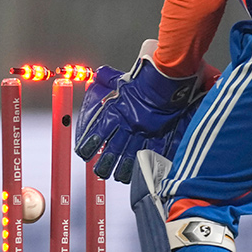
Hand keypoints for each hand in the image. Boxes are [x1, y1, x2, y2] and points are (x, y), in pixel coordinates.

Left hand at [74, 41, 213, 182]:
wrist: (167, 80)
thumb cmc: (145, 79)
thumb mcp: (122, 79)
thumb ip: (109, 80)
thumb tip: (98, 75)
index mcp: (116, 112)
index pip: (97, 134)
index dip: (89, 146)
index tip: (84, 153)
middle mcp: (127, 125)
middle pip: (111, 150)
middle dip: (104, 163)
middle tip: (99, 170)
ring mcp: (143, 132)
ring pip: (129, 156)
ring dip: (121, 168)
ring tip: (116, 176)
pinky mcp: (159, 135)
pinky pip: (150, 154)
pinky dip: (144, 164)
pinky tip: (139, 172)